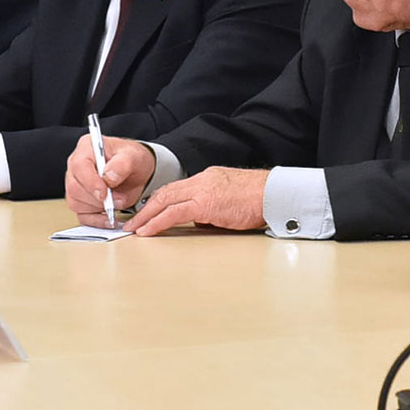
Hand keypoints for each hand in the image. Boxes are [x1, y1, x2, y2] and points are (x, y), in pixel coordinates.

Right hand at [64, 135, 151, 226]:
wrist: (136, 171)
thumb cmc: (132, 159)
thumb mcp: (133, 156)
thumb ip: (122, 164)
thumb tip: (109, 177)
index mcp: (87, 148)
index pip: (79, 166)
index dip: (90, 182)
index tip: (105, 193)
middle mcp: (77, 166)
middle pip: (75, 188)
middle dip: (97, 199)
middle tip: (117, 201)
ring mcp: (77, 184)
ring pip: (76, 203)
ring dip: (98, 209)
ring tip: (117, 204)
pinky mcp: (81, 201)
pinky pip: (82, 216)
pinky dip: (97, 221)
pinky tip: (110, 219)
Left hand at [128, 167, 268, 234]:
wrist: (275, 195)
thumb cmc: (261, 200)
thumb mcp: (231, 201)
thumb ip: (213, 208)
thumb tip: (200, 221)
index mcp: (208, 178)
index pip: (176, 188)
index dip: (159, 201)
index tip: (148, 212)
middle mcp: (202, 180)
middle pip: (165, 192)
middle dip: (146, 208)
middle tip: (134, 222)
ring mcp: (202, 190)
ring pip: (164, 200)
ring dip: (147, 216)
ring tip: (136, 229)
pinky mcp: (205, 203)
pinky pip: (173, 213)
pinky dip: (157, 222)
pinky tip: (149, 231)